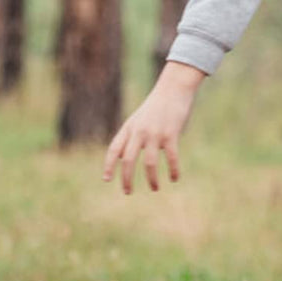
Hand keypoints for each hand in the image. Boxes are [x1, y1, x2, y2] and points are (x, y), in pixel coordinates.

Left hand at [102, 62, 204, 192]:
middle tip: (127, 192)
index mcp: (129, 127)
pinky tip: (175, 178)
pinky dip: (173, 171)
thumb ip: (133, 135)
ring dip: (151, 179)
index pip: (114, 149)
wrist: (174, 87)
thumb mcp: (140, 118)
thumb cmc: (157, 105)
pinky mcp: (171, 134)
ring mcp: (155, 133)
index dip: (109, 165)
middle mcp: (139, 131)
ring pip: (149, 163)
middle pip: (127, 160)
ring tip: (154, 188)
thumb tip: (126, 157)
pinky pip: (171, 158)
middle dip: (126, 179)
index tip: (106, 179)